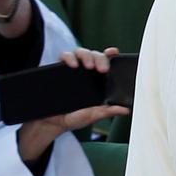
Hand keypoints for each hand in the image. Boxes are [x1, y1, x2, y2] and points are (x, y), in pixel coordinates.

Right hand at [14, 47, 131, 160]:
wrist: (50, 123)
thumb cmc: (72, 118)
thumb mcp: (92, 115)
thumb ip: (108, 111)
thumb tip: (126, 110)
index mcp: (95, 81)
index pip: (103, 62)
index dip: (109, 55)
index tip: (114, 52)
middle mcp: (84, 73)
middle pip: (93, 55)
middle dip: (99, 58)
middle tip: (102, 69)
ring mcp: (71, 70)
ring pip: (80, 52)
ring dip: (86, 55)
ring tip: (89, 66)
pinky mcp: (58, 70)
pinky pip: (64, 56)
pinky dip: (69, 58)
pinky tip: (73, 66)